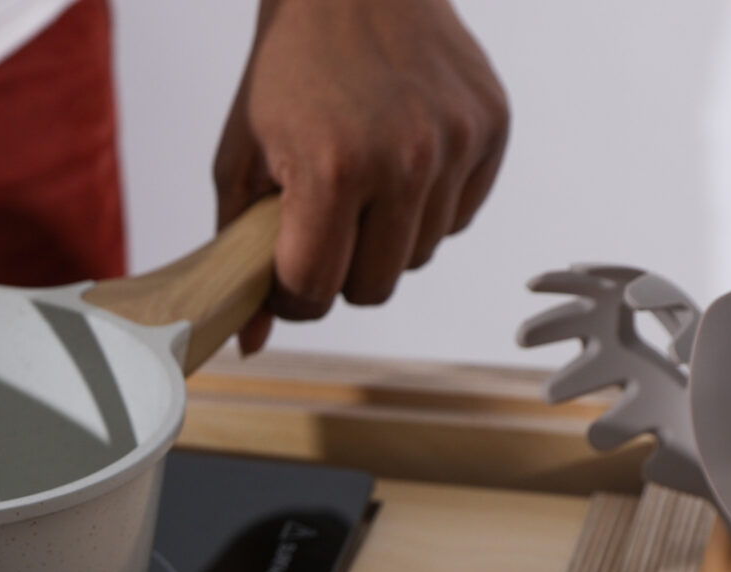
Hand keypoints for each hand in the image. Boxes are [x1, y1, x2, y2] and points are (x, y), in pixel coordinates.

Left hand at [216, 0, 507, 352]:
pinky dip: (427, 207)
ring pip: (418, 256)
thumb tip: (249, 342)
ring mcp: (456, 141)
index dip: (290, 294)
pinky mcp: (492, 126)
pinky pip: (458, 217)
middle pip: (374, 289)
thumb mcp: (240, 160)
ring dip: (385, 238)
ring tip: (360, 182)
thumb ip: (238, 253)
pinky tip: (399, 161)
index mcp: (334, 169)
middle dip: (340, 272)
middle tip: (321, 225)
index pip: (315, 291)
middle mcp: (405, 159)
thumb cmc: (287, 70)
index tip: (282, 268)